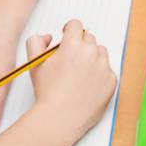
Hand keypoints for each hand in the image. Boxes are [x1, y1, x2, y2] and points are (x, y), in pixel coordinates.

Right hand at [29, 19, 116, 139]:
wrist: (59, 119)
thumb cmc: (47, 93)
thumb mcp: (34, 63)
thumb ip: (36, 41)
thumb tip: (48, 37)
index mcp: (73, 44)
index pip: (75, 25)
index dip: (69, 30)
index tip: (67, 37)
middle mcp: (91, 52)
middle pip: (88, 38)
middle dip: (80, 46)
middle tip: (70, 61)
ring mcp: (103, 67)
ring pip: (100, 52)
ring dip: (92, 58)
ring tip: (78, 75)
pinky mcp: (111, 81)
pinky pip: (107, 71)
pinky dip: (99, 75)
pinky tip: (87, 86)